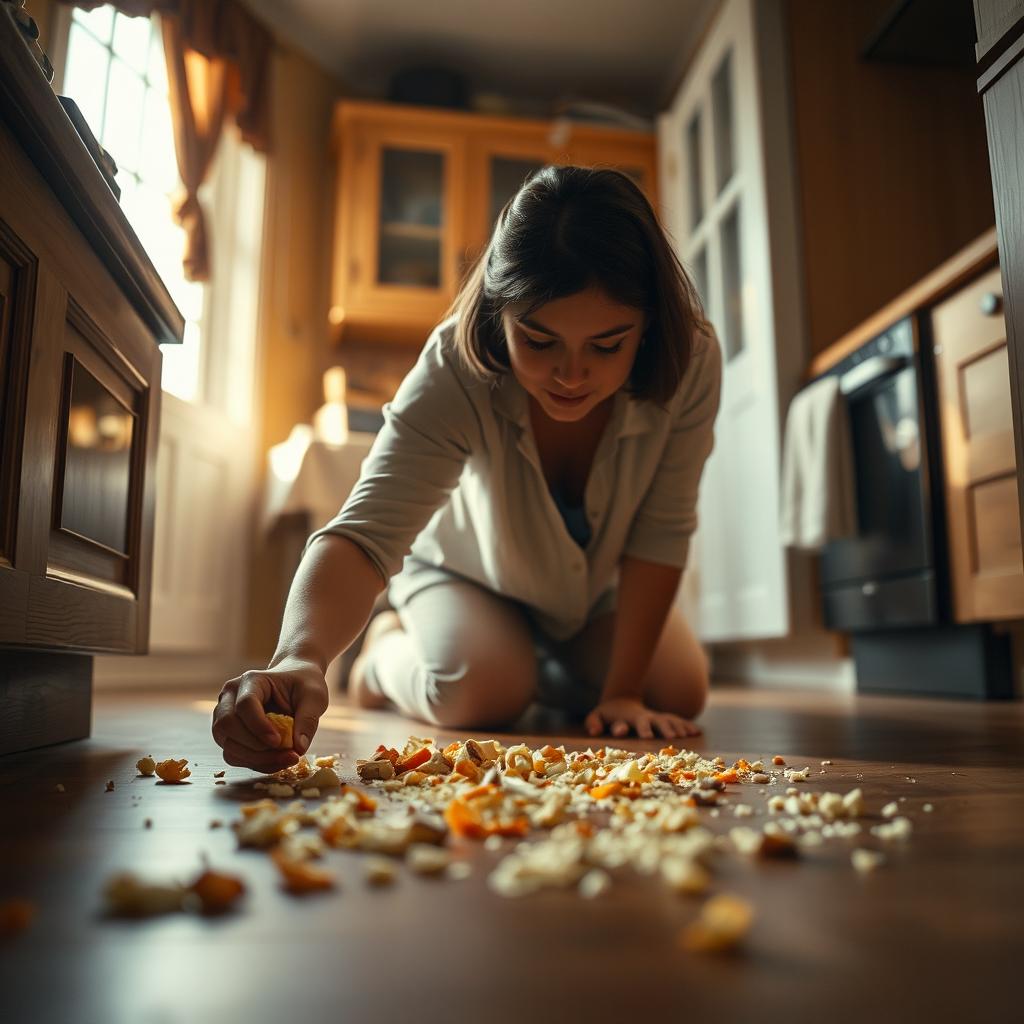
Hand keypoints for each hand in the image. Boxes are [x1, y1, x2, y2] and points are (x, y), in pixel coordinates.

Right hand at [212, 656, 328, 771]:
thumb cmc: (304, 684)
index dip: (259, 726)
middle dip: (257, 747)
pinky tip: (277, 761)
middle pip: (228, 725)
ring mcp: (226, 716)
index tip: (279, 741)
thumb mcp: (315, 696)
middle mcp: (231, 697)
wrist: (296, 681)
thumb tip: (299, 748)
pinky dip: (255, 763)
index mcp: (251, 680)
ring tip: (287, 759)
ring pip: (228, 745)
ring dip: (257, 759)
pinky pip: (234, 756)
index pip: (245, 704)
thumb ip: (308, 719)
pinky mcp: (229, 735)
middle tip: (289, 754)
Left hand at [585, 696, 701, 739]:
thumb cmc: (610, 713)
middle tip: (670, 738)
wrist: (623, 699)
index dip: (633, 728)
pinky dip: (686, 726)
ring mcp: (655, 717)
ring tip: (684, 736)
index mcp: (628, 718)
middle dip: (662, 728)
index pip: (629, 723)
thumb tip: (593, 732)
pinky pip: (677, 721)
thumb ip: (594, 721)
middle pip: (654, 721)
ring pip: (668, 720)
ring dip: (676, 727)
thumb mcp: (598, 715)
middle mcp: (644, 717)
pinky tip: (696, 732)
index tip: (642, 736)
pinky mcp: (664, 719)